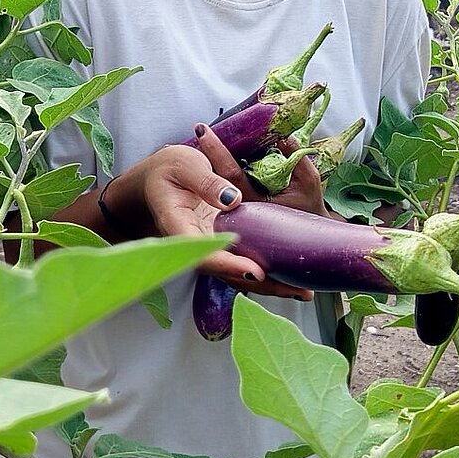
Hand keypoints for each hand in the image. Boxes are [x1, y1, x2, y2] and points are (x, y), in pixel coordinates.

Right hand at [139, 143, 312, 301]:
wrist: (155, 180)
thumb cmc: (167, 169)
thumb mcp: (184, 165)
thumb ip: (206, 181)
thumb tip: (233, 200)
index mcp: (178, 227)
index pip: (202, 253)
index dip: (229, 265)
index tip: (256, 273)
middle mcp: (194, 244)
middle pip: (226, 271)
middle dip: (261, 284)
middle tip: (296, 291)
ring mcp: (207, 246)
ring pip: (236, 272)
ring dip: (269, 284)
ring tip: (303, 292)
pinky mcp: (218, 243)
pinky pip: (241, 261)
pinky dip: (264, 270)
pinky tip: (290, 278)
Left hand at [194, 124, 327, 217]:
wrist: (310, 237)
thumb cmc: (310, 209)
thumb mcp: (309, 182)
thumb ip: (296, 158)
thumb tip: (282, 136)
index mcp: (255, 205)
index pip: (230, 174)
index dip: (216, 150)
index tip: (202, 130)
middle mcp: (241, 210)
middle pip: (217, 178)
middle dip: (208, 152)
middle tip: (199, 128)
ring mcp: (238, 212)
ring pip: (219, 183)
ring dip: (213, 160)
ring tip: (204, 136)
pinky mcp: (238, 211)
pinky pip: (227, 187)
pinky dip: (223, 170)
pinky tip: (221, 153)